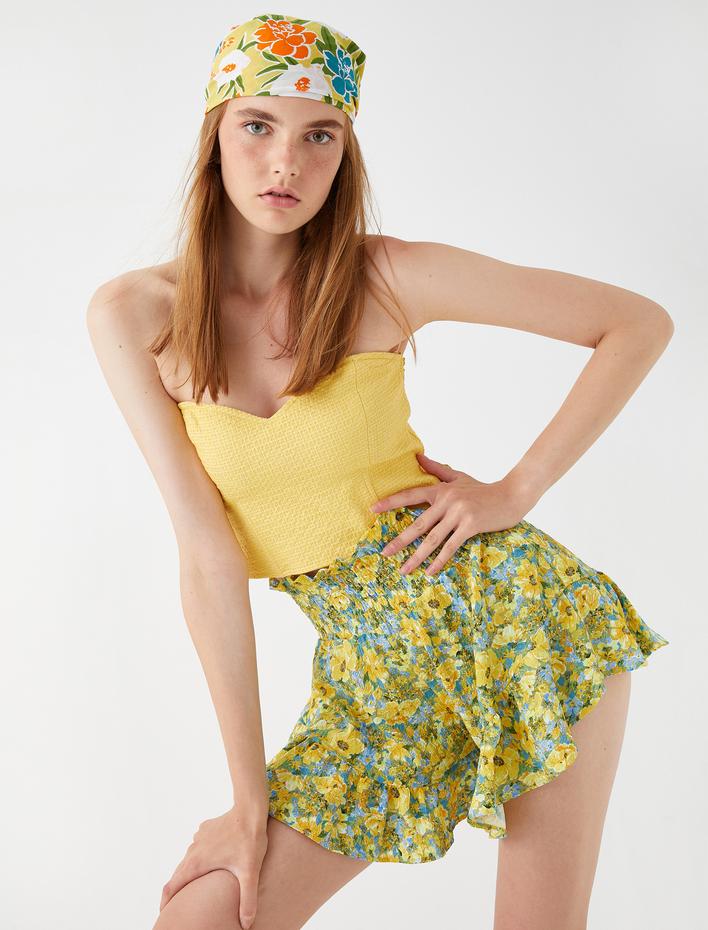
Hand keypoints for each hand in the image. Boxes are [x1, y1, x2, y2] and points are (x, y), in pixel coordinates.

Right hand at [159, 805, 268, 928]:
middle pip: (178, 874)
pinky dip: (200, 857)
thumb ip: (248, 900)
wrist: (250, 810)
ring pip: (189, 860)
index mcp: (196, 864)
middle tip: (181, 903)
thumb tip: (246, 924)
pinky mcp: (206, 829)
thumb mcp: (250, 873)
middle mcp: (193, 851)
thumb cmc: (249, 840)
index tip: (164, 913)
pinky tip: (212, 860)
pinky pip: (199, 847)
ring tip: (195, 884)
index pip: (171, 887)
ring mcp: (198, 838)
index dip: (166, 902)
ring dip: (189, 872)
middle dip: (177, 889)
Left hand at [370, 453, 532, 575]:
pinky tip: (429, 571)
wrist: (512, 495)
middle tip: (384, 553)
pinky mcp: (471, 525)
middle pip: (418, 524)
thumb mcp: (459, 477)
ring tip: (403, 569)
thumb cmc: (484, 489)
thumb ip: (437, 470)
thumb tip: (418, 456)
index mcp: (441, 490)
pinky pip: (451, 546)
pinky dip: (439, 560)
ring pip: (432, 539)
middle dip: (400, 540)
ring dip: (416, 556)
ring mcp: (459, 513)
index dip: (391, 502)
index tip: (373, 510)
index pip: (410, 495)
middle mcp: (447, 500)